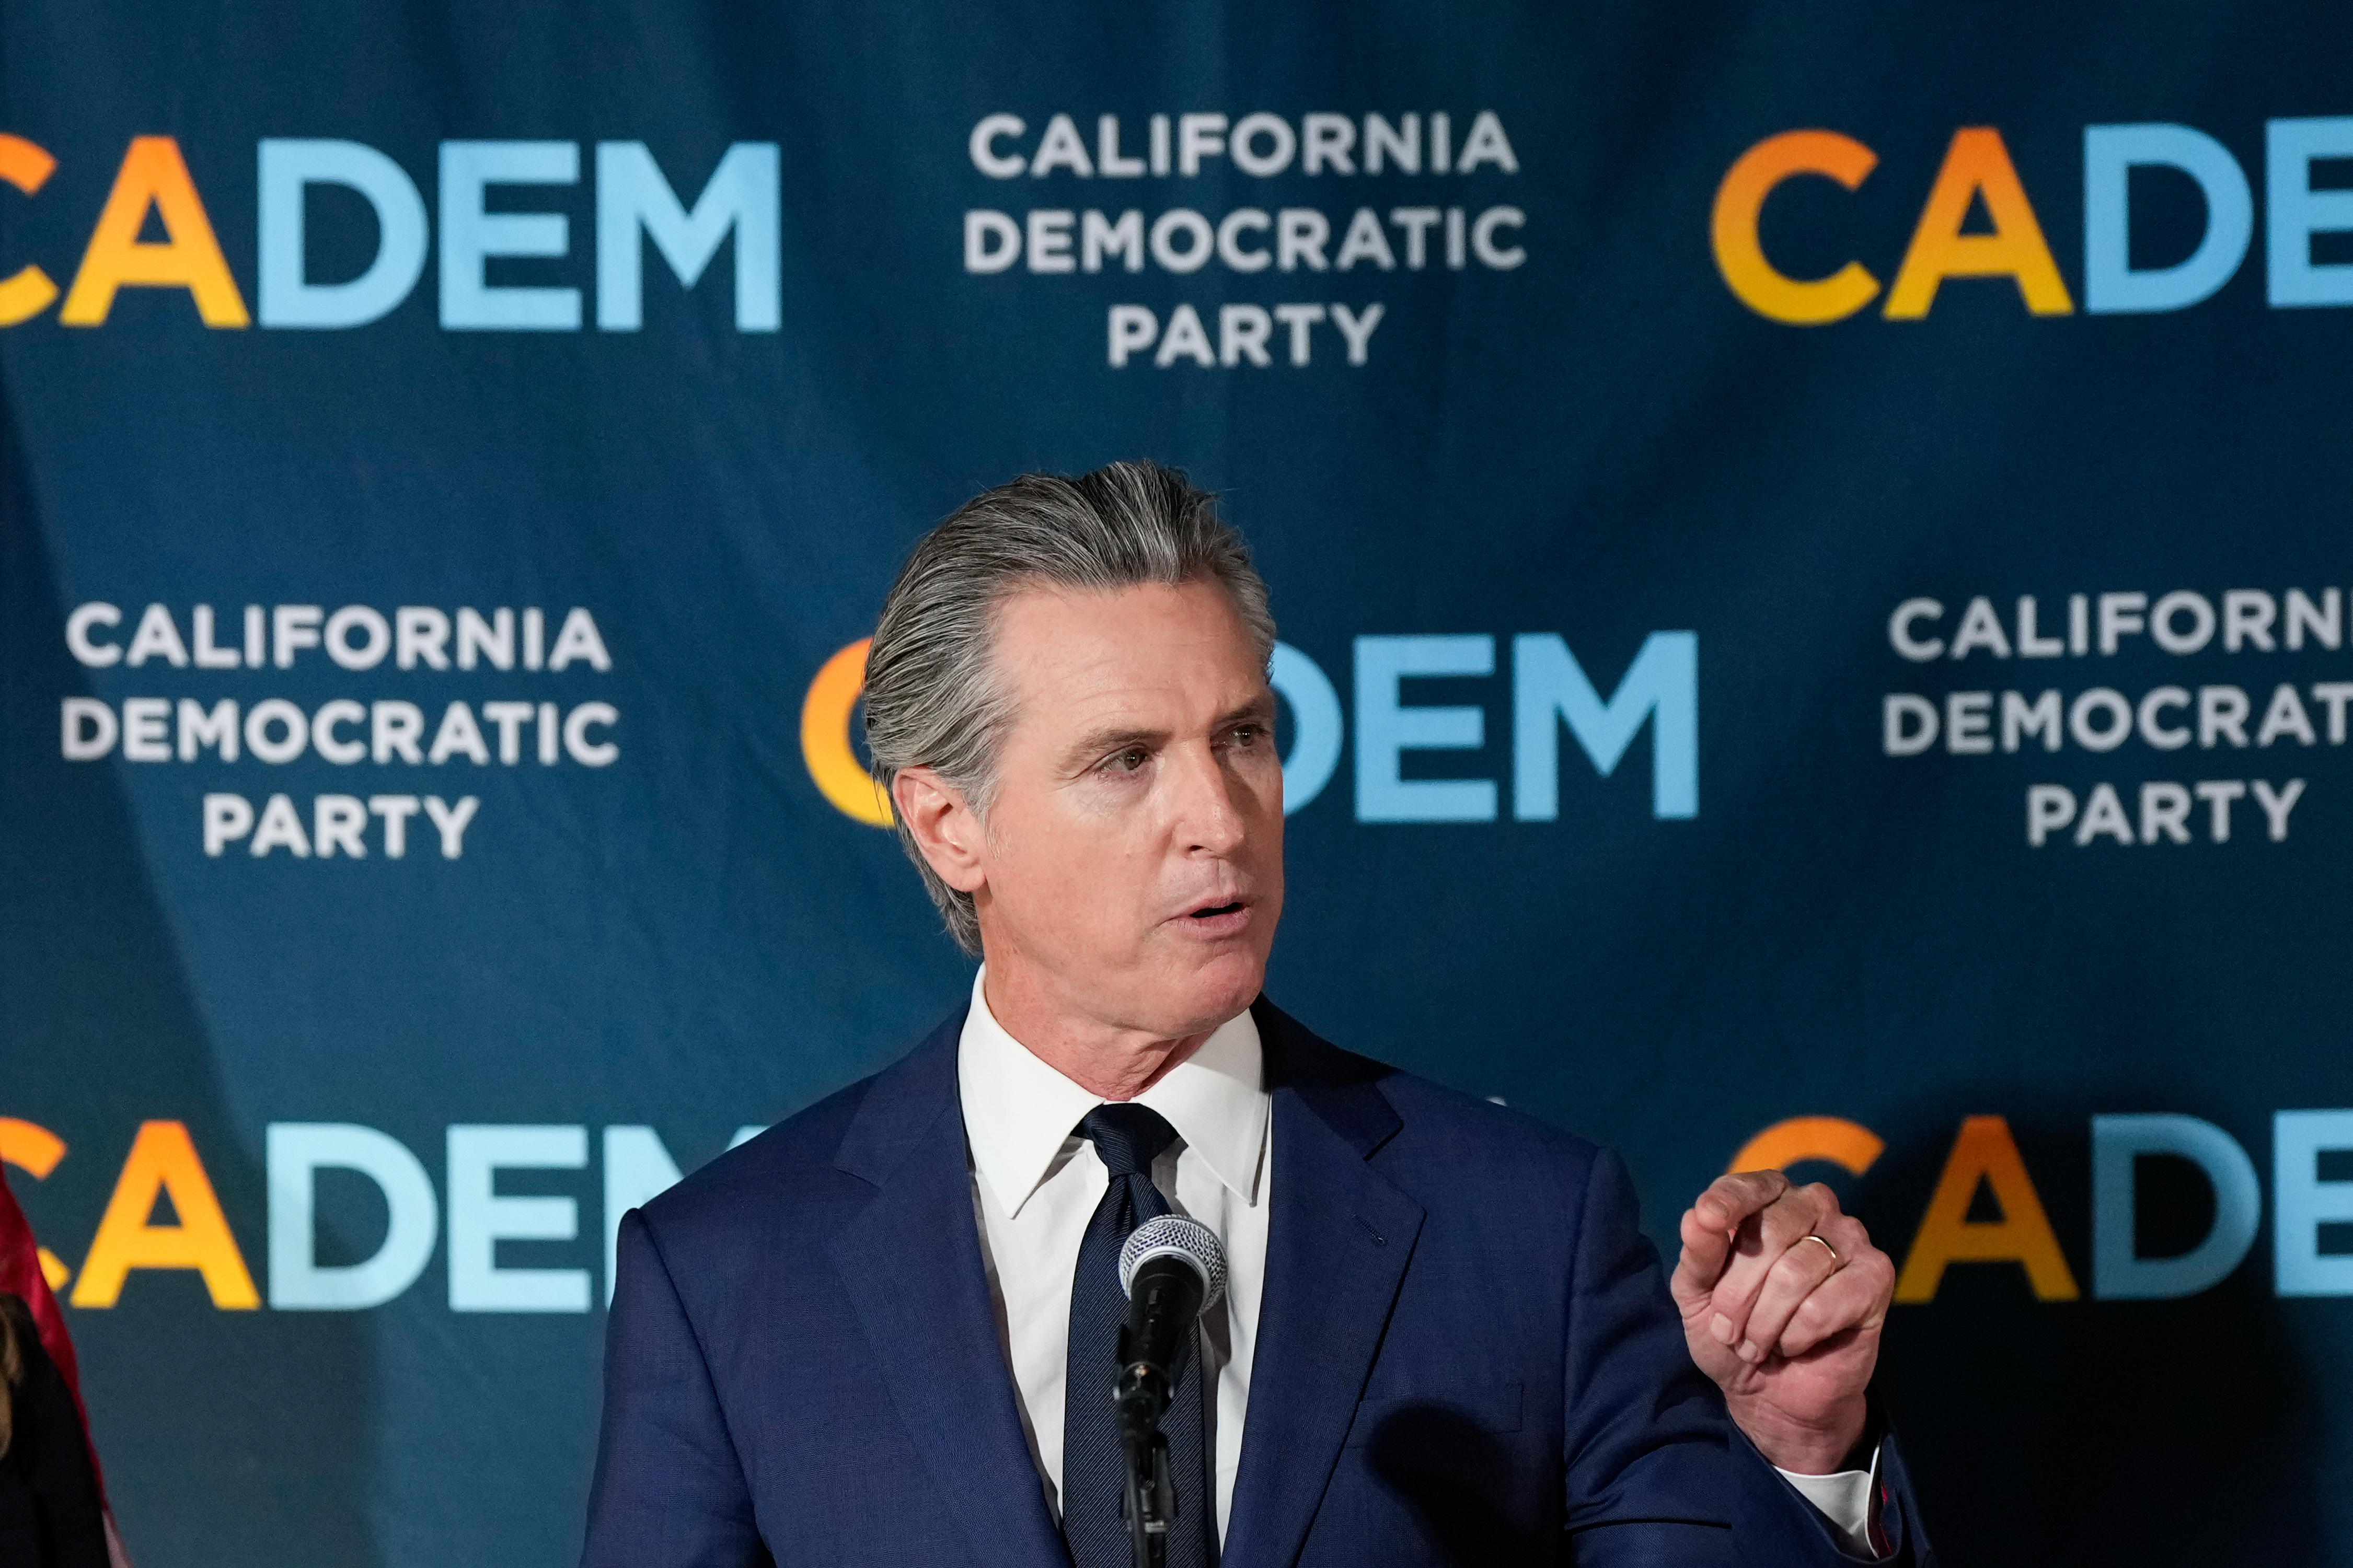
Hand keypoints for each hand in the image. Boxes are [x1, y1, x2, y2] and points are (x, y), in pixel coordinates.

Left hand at [1670, 1170, 1893, 1474]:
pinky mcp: (1876, 1276)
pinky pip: (1824, 1305)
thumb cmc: (1732, 1331)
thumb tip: (1696, 1216)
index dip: (1727, 1202)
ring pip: (1795, 1273)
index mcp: (1768, 1198)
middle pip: (1770, 1234)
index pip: (1748, 1186)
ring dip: (1764, 1322)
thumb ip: (1698, 1255)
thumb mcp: (1697, 1295)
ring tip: (1756, 1343)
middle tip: (1728, 1330)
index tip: (1708, 1218)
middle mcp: (1813, 1206)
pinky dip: (1796, 1336)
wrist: (1771, 1392)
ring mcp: (1850, 1237)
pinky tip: (1795, 1344)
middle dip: (1737, 1293)